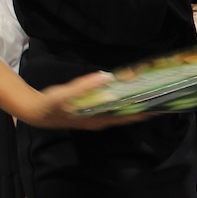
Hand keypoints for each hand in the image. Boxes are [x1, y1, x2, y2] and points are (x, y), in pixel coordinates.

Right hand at [35, 72, 149, 130]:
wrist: (36, 112)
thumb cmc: (51, 105)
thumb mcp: (66, 95)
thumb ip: (84, 86)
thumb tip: (106, 77)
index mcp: (98, 119)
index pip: (127, 117)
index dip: (143, 112)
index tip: (160, 106)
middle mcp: (101, 120)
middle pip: (126, 114)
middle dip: (141, 106)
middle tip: (158, 95)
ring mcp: (96, 116)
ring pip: (120, 110)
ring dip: (132, 102)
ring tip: (147, 92)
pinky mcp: (92, 111)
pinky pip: (112, 106)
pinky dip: (121, 99)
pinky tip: (125, 91)